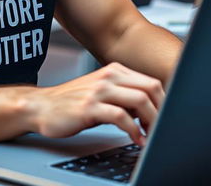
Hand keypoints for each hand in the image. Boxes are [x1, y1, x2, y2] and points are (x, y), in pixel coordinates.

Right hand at [28, 62, 164, 145]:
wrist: (42, 106)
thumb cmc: (72, 101)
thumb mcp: (101, 92)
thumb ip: (124, 96)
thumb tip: (151, 110)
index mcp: (113, 70)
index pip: (150, 82)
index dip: (164, 102)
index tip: (167, 118)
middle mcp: (108, 76)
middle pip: (150, 88)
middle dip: (162, 110)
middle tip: (163, 128)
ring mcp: (98, 90)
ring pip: (139, 100)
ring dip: (152, 121)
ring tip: (151, 135)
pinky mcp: (90, 107)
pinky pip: (121, 116)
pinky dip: (134, 130)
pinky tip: (135, 140)